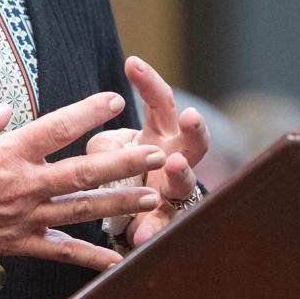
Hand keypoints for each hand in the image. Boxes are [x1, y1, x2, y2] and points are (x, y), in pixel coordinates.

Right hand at [0, 92, 165, 271]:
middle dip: (123, 161)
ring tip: (150, 197)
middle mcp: (23, 184)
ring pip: (81, 210)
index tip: (113, 99)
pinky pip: (60, 252)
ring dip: (118, 203)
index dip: (88, 111)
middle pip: (83, 171)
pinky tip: (116, 259)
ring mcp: (24, 217)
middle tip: (155, 153)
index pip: (57, 126)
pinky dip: (89, 257)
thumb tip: (4, 111)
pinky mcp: (18, 243)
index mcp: (7, 152)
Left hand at [88, 56, 209, 247]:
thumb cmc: (117, 168)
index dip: (149, 82)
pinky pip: (163, 225)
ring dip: (180, 173)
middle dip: (195, 128)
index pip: (160, 102)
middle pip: (193, 140)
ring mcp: (175, 191)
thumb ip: (105, 145)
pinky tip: (140, 236)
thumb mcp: (105, 149)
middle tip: (191, 116)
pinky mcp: (167, 221)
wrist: (126, 212)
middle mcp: (176, 158)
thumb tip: (106, 154)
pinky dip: (151, 229)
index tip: (132, 62)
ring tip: (174, 164)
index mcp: (161, 133)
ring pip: (185, 182)